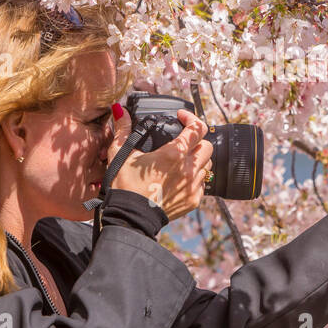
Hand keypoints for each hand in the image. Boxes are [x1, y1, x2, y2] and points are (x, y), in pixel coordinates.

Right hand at [106, 107, 214, 221]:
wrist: (130, 218)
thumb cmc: (125, 186)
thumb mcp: (120, 154)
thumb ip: (123, 129)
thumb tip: (120, 109)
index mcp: (174, 154)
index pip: (197, 128)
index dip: (191, 118)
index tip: (181, 117)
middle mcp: (188, 169)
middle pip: (207, 145)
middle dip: (196, 140)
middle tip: (182, 141)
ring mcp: (193, 186)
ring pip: (207, 165)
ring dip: (197, 159)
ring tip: (181, 161)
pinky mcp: (193, 200)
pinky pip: (202, 184)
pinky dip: (194, 178)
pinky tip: (179, 179)